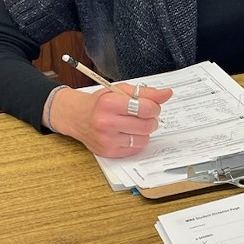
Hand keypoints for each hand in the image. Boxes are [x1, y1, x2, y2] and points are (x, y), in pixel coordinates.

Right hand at [49, 83, 171, 156]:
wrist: (77, 117)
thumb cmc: (100, 103)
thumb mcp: (120, 91)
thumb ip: (145, 92)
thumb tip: (166, 94)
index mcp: (109, 103)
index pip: (145, 108)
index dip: (154, 107)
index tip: (152, 106)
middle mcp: (106, 122)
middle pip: (146, 125)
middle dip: (151, 120)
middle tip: (145, 115)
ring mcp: (107, 139)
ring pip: (143, 139)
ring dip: (144, 131)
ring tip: (135, 124)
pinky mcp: (108, 152)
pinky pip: (135, 149)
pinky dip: (136, 141)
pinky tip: (127, 133)